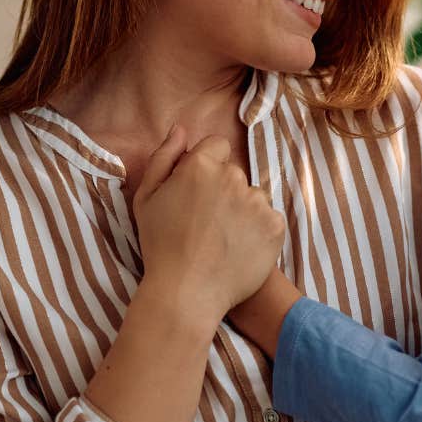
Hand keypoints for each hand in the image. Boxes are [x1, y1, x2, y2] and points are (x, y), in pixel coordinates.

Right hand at [134, 126, 285, 319]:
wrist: (187, 292)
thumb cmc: (160, 246)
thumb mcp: (146, 198)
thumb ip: (164, 157)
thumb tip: (181, 129)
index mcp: (201, 165)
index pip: (217, 146)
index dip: (206, 168)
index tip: (197, 194)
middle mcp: (233, 177)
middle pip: (234, 173)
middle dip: (223, 191)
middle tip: (205, 224)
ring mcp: (257, 201)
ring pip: (252, 197)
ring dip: (242, 211)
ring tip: (222, 241)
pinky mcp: (275, 226)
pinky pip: (268, 219)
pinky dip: (258, 232)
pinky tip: (238, 250)